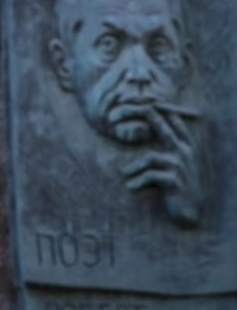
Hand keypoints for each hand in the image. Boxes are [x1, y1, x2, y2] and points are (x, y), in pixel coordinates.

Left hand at [119, 104, 203, 226]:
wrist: (185, 210)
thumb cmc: (171, 184)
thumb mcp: (165, 163)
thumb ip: (157, 148)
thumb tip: (138, 130)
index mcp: (182, 145)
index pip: (171, 121)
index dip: (157, 108)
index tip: (140, 100)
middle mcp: (183, 152)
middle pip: (163, 128)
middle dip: (147, 117)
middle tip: (128, 112)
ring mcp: (181, 166)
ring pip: (150, 157)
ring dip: (134, 167)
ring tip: (124, 174)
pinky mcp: (176, 181)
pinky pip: (150, 176)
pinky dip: (137, 181)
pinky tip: (131, 188)